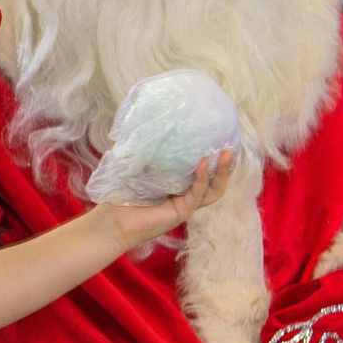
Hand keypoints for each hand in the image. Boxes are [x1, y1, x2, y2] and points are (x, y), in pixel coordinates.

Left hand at [96, 150, 232, 248]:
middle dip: (225, 165)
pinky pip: (198, 194)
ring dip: (223, 173)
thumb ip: (135, 146)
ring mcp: (184, 205)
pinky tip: (203, 164)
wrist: (111, 221)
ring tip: (227, 154)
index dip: (212, 157)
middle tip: (230, 145)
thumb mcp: (129, 165)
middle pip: (214, 181)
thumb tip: (135, 121)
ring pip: (213, 190)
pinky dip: (202, 178)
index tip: (217, 138)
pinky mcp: (181, 212)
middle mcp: (184, 195)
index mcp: (176, 185)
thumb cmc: (118, 195)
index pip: (201, 171)